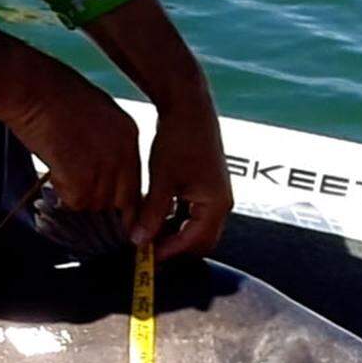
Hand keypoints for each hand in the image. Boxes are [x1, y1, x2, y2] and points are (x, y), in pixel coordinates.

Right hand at [0, 21, 141, 220]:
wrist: (32, 88)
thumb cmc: (54, 94)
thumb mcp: (96, 113)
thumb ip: (107, 144)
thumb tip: (101, 171)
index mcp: (129, 135)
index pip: (135, 183)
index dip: (118, 198)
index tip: (105, 205)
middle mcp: (124, 153)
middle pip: (119, 200)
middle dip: (99, 202)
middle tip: (77, 191)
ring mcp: (105, 166)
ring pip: (95, 204)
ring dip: (77, 196)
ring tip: (60, 170)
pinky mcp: (82, 178)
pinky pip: (74, 202)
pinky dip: (61, 193)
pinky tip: (53, 171)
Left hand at [81, 0, 232, 260]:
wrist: (189, 106)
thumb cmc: (178, 138)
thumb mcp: (162, 180)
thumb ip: (152, 214)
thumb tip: (139, 241)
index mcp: (215, 204)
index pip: (192, 243)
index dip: (167, 252)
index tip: (143, 257)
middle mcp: (222, 204)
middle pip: (200, 243)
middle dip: (174, 249)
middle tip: (145, 250)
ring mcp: (217, 196)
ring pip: (196, 230)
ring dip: (174, 235)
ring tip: (146, 233)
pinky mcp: (209, 188)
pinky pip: (194, 216)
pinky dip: (177, 221)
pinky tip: (154, 217)